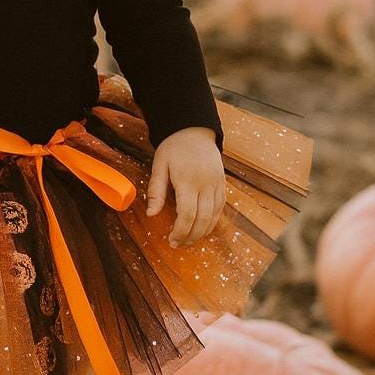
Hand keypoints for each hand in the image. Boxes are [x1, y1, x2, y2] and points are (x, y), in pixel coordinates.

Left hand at [146, 127, 224, 247]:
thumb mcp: (159, 165)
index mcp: (188, 180)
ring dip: (202, 232)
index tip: (171, 240)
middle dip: (191, 236)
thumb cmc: (173, 147)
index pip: (187, 214)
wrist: (194, 130)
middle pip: (202, 219)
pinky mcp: (223, 184)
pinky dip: (212, 221)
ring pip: (214, 216)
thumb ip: (156, 190)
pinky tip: (202, 228)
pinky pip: (221, 208)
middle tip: (179, 244)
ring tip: (189, 239)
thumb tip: (151, 214)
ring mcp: (217, 184)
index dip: (180, 231)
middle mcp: (206, 184)